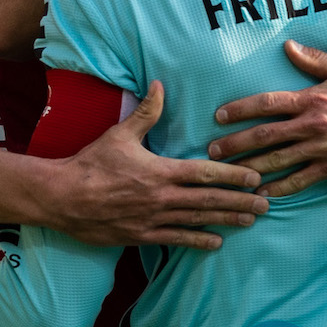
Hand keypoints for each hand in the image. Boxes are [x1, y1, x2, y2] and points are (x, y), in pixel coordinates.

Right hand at [37, 83, 267, 250]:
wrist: (60, 197)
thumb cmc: (91, 164)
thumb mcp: (119, 134)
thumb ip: (146, 112)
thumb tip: (160, 84)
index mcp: (160, 171)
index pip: (206, 173)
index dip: (234, 176)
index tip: (256, 178)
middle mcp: (161, 197)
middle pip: (209, 199)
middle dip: (240, 202)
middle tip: (266, 204)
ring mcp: (152, 219)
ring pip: (197, 221)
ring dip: (226, 220)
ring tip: (250, 221)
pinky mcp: (140, 236)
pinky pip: (175, 239)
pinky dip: (197, 241)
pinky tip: (216, 242)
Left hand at [208, 41, 326, 194]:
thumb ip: (315, 61)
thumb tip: (288, 47)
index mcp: (313, 99)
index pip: (268, 103)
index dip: (241, 109)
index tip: (219, 115)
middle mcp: (313, 125)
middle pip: (265, 135)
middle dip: (235, 143)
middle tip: (212, 151)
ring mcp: (322, 149)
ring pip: (278, 160)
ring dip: (250, 166)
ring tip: (229, 173)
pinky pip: (300, 180)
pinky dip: (280, 188)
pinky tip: (263, 192)